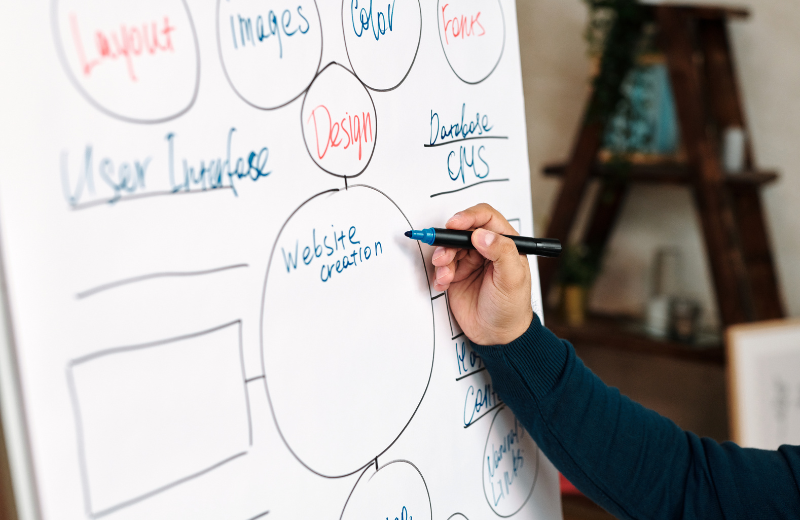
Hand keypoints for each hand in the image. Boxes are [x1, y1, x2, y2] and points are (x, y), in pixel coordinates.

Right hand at [432, 203, 532, 344]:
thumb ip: (501, 252)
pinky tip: (444, 284)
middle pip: (461, 231)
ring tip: (446, 276)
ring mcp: (470, 261)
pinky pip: (442, 265)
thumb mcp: (512, 279)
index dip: (468, 217)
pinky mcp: (456, 274)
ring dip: (443, 259)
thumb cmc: (512, 307)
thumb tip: (481, 234)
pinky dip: (439, 273)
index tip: (454, 224)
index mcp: (505, 243)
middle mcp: (486, 248)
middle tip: (443, 256)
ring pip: (449, 247)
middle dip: (449, 241)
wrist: (497, 336)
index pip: (485, 217)